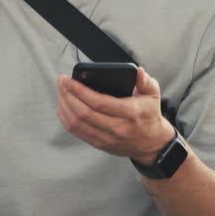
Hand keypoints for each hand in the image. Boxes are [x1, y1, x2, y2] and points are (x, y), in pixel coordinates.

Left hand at [57, 66, 174, 163]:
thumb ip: (145, 81)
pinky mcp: (99, 144)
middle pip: (83, 112)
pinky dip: (66, 119)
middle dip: (68, 95)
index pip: (98, 102)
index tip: (68, 80)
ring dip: (65, 106)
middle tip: (61, 82)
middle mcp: (117, 128)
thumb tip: (138, 71)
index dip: (79, 90)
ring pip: (77, 123)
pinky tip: (64, 107)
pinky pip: (77, 132)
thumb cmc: (149, 116)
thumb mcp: (153, 95)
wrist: (152, 144)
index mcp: (129, 113)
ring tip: (62, 92)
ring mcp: (106, 138)